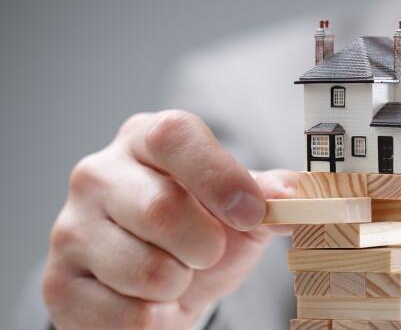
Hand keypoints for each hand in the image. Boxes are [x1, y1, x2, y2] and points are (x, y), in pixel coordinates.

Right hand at [42, 110, 296, 329]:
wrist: (160, 283)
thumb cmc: (200, 231)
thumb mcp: (240, 207)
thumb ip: (270, 194)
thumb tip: (293, 194)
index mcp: (146, 140)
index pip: (175, 137)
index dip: (220, 177)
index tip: (252, 212)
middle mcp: (98, 174)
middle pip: (162, 210)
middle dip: (206, 245)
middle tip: (207, 252)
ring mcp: (70, 228)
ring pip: (146, 271)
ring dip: (180, 285)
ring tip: (175, 275)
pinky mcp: (58, 282)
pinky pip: (127, 317)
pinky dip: (158, 319)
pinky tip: (153, 301)